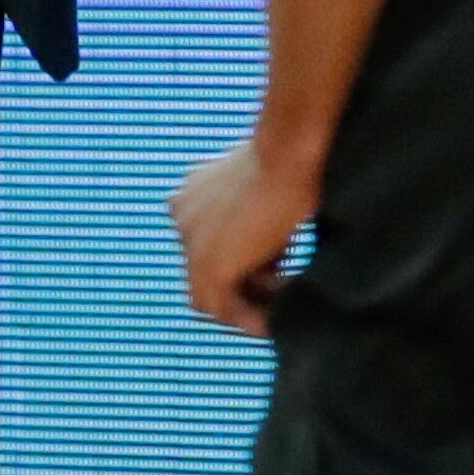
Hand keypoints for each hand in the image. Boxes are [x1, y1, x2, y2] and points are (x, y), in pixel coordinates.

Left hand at [170, 139, 314, 336]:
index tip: (279, 267)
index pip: (209, 242)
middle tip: (285, 288)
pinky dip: (249, 318)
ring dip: (247, 305)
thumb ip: (256, 213)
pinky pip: (222, 309)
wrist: (289, 154)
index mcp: (192, 191)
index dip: (243, 259)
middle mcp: (182, 214)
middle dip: (245, 283)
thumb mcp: (267, 182)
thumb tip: (275, 244)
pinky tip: (277, 320)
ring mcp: (191, 241)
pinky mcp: (207, 265)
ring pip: (210, 294)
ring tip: (284, 305)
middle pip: (208, 269)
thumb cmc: (291, 159)